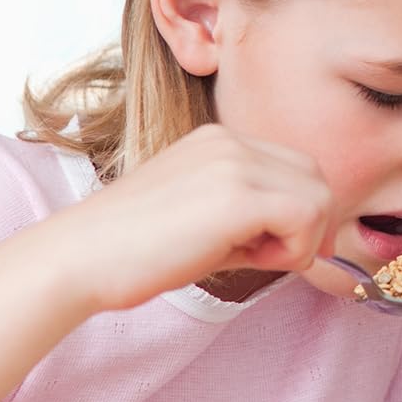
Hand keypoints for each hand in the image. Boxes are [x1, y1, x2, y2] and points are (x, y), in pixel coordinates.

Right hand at [59, 125, 336, 312]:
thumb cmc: (139, 251)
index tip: (274, 249)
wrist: (82, 257)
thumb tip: (312, 242)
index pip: (297, 168)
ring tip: (255, 258)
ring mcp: (231, 162)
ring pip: (319, 197)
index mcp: (219, 141)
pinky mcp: (234, 195)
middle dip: (308, 226)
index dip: (301, 214)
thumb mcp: (208, 221)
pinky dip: (294, 249)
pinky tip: (253, 260)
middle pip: (316, 178)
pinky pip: (305, 217)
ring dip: (300, 239)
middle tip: (270, 257)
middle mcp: (228, 141)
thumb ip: (258, 221)